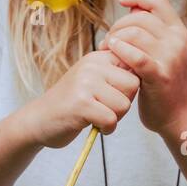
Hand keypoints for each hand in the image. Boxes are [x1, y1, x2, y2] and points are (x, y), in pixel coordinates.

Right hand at [18, 50, 138, 148]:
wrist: (38, 120)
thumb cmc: (72, 103)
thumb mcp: (93, 80)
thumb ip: (116, 73)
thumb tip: (148, 68)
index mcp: (98, 57)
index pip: (134, 66)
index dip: (130, 87)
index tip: (114, 95)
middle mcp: (91, 65)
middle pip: (133, 85)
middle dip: (124, 103)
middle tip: (106, 108)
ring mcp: (85, 83)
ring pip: (124, 104)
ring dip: (115, 117)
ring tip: (98, 116)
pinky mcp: (81, 104)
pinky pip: (111, 119)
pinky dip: (107, 128)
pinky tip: (95, 126)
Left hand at [105, 0, 186, 137]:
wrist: (180, 116)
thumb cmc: (166, 84)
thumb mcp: (166, 52)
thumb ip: (151, 32)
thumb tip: (131, 8)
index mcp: (179, 32)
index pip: (158, 2)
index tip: (122, 1)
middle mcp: (178, 41)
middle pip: (140, 17)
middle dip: (118, 26)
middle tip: (108, 41)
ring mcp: (171, 58)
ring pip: (134, 33)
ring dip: (115, 39)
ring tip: (108, 51)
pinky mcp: (160, 75)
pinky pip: (135, 55)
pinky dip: (120, 51)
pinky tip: (112, 54)